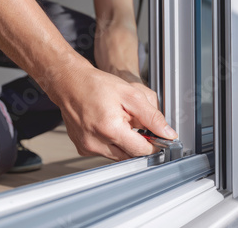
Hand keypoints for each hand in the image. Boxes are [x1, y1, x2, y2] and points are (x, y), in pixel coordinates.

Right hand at [48, 65, 177, 160]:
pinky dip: (112, 142)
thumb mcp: (131, 95)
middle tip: (134, 122)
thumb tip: (168, 133)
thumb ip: (152, 117)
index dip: (153, 142)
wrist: (70, 82)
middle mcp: (96, 143)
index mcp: (110, 129)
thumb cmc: (97, 85)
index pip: (142, 150)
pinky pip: (105, 152)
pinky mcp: (82, 148)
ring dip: (124, 142)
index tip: (155, 135)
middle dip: (138, 141)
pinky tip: (108, 125)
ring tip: (119, 121)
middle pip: (130, 155)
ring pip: (118, 155)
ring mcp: (87, 147)